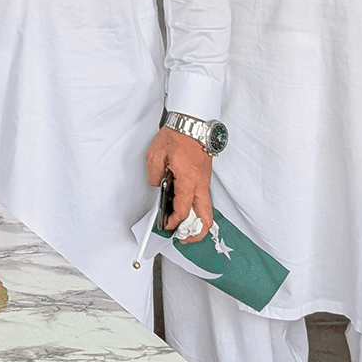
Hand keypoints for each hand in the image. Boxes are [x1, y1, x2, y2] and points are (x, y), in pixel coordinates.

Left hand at [147, 126, 213, 242]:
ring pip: (206, 210)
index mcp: (189, 182)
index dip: (174, 222)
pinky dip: (196, 209)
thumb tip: (158, 186)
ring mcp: (204, 182)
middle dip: (196, 233)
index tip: (166, 226)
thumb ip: (155, 175)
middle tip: (184, 238)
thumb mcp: (156, 155)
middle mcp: (200, 185)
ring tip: (183, 227)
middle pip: (206, 218)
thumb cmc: (177, 136)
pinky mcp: (204, 178)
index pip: (182, 210)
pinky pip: (203, 199)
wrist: (193, 123)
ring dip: (196, 222)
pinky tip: (183, 208)